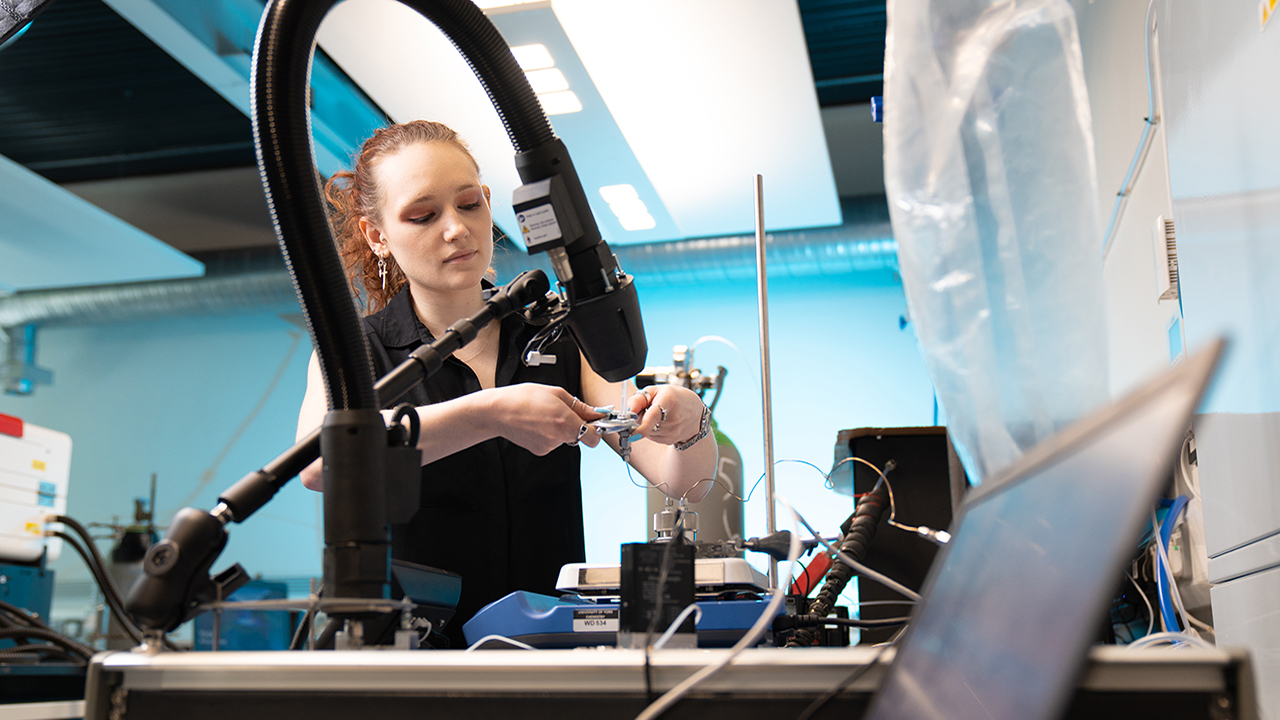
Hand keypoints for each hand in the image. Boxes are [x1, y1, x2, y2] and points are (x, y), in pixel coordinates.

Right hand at [483, 383, 604, 454]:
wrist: (497, 412)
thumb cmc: (523, 398)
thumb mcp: (556, 394)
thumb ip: (580, 406)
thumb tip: (596, 412)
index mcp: (566, 423)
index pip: (595, 437)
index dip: (597, 428)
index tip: (596, 420)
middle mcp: (559, 438)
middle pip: (581, 436)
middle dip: (579, 425)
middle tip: (566, 412)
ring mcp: (549, 447)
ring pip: (566, 438)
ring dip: (562, 427)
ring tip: (545, 414)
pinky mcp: (540, 451)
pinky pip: (554, 441)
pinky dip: (550, 433)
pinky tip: (538, 423)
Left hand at [627, 384, 705, 446]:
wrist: (695, 413)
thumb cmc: (674, 397)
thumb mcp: (656, 390)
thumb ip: (639, 399)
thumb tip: (627, 411)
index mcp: (669, 400)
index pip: (653, 416)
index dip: (642, 426)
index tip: (632, 434)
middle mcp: (673, 418)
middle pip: (644, 423)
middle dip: (638, 418)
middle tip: (645, 409)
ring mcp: (672, 432)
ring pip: (646, 431)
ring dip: (645, 424)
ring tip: (658, 415)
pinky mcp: (669, 440)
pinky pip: (651, 436)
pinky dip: (651, 430)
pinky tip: (661, 423)